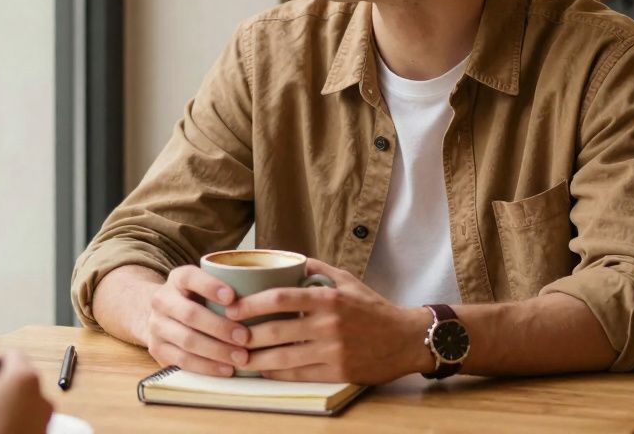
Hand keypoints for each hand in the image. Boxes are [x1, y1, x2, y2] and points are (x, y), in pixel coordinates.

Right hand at [142, 265, 253, 375]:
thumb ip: (229, 286)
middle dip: (220, 327)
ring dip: (217, 351)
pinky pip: (182, 360)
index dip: (210, 286)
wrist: (163, 315)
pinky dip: (206, 366)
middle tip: (246, 337)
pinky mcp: (156, 348)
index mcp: (177, 278)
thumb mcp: (206, 286)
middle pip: (190, 314)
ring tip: (241, 357)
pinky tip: (226, 369)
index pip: (190, 277)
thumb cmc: (198, 300)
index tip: (233, 297)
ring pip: (187, 340)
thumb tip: (270, 295)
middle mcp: (162, 299)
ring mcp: (156, 325)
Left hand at [229, 259, 431, 383]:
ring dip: (256, 359)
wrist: (406, 339)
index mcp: (327, 297)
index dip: (251, 304)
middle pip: (275, 330)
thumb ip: (316, 268)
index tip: (232, 308)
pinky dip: (276, 373)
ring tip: (237, 357)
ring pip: (283, 356)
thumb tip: (288, 259)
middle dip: (246, 335)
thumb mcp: (347, 280)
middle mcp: (328, 323)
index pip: (280, 298)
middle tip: (227, 335)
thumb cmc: (373, 308)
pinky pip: (299, 373)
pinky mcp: (338, 371)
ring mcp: (333, 349)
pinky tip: (263, 370)